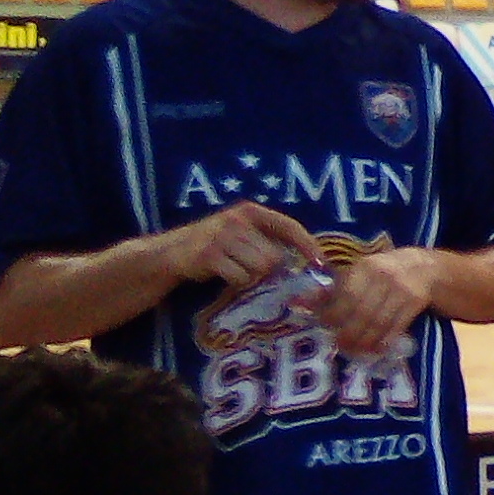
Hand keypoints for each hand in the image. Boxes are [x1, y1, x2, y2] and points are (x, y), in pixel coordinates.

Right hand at [162, 202, 322, 289]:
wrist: (172, 253)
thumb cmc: (216, 246)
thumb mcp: (242, 233)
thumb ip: (269, 240)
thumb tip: (308, 260)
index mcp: (250, 212)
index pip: (289, 226)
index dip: (308, 246)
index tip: (322, 264)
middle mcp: (238, 220)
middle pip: (275, 256)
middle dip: (270, 270)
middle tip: (252, 270)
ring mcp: (222, 236)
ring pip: (260, 269)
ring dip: (251, 276)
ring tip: (234, 270)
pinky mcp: (210, 256)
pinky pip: (241, 277)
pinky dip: (237, 282)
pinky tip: (223, 275)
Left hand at [314, 247, 436, 357]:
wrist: (427, 268)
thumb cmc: (385, 272)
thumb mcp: (361, 273)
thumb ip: (334, 288)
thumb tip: (301, 302)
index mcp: (365, 267)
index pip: (345, 295)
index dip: (333, 314)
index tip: (326, 328)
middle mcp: (383, 276)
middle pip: (361, 311)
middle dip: (349, 332)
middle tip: (341, 346)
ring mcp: (402, 289)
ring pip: (378, 321)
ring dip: (365, 340)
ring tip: (356, 350)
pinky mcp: (416, 301)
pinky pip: (397, 326)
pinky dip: (385, 340)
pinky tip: (376, 349)